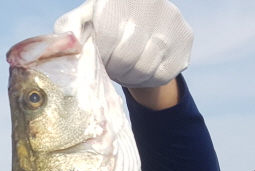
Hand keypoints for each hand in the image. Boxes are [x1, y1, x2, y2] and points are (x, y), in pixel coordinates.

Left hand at [54, 0, 192, 88]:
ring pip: (146, 67)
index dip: (103, 55)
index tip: (101, 58)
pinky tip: (143, 69)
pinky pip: (163, 72)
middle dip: (116, 68)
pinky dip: (149, 79)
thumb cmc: (103, 29)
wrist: (140, 35)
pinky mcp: (185, 36)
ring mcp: (172, 17)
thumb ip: (70, 28)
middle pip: (129, 55)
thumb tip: (70, 40)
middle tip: (113, 68)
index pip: (110, 36)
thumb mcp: (83, 24)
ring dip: (132, 76)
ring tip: (126, 69)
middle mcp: (151, 0)